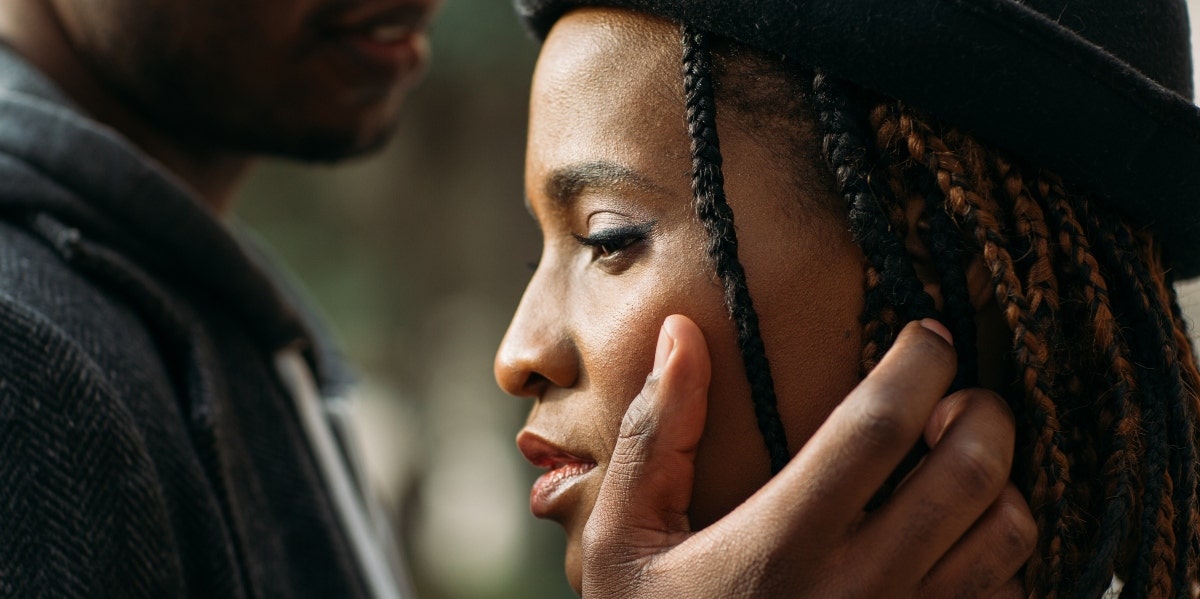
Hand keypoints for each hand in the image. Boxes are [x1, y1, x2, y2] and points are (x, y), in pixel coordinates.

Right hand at [582, 316, 1034, 597]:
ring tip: (962, 467)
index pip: (878, 425)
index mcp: (782, 542)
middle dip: (984, 412)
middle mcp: (860, 588)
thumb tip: (681, 333)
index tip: (927, 336)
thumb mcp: (622, 540)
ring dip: (1001, 485)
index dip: (919, 363)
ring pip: (1009, 536)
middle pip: (970, 472)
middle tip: (958, 395)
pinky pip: (1009, 598)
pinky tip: (957, 543)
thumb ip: (655, 436)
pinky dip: (1001, 558)